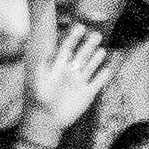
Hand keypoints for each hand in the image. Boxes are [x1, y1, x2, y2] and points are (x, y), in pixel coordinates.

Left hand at [21, 15, 115, 137]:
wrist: (47, 121)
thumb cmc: (39, 100)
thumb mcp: (37, 83)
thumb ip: (41, 68)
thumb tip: (43, 53)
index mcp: (57, 66)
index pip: (67, 47)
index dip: (73, 37)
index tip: (80, 27)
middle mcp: (70, 71)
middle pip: (82, 54)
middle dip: (89, 44)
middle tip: (96, 34)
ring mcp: (80, 81)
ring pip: (92, 65)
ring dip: (97, 57)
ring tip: (102, 50)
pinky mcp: (88, 93)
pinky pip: (99, 81)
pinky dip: (105, 75)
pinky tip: (110, 68)